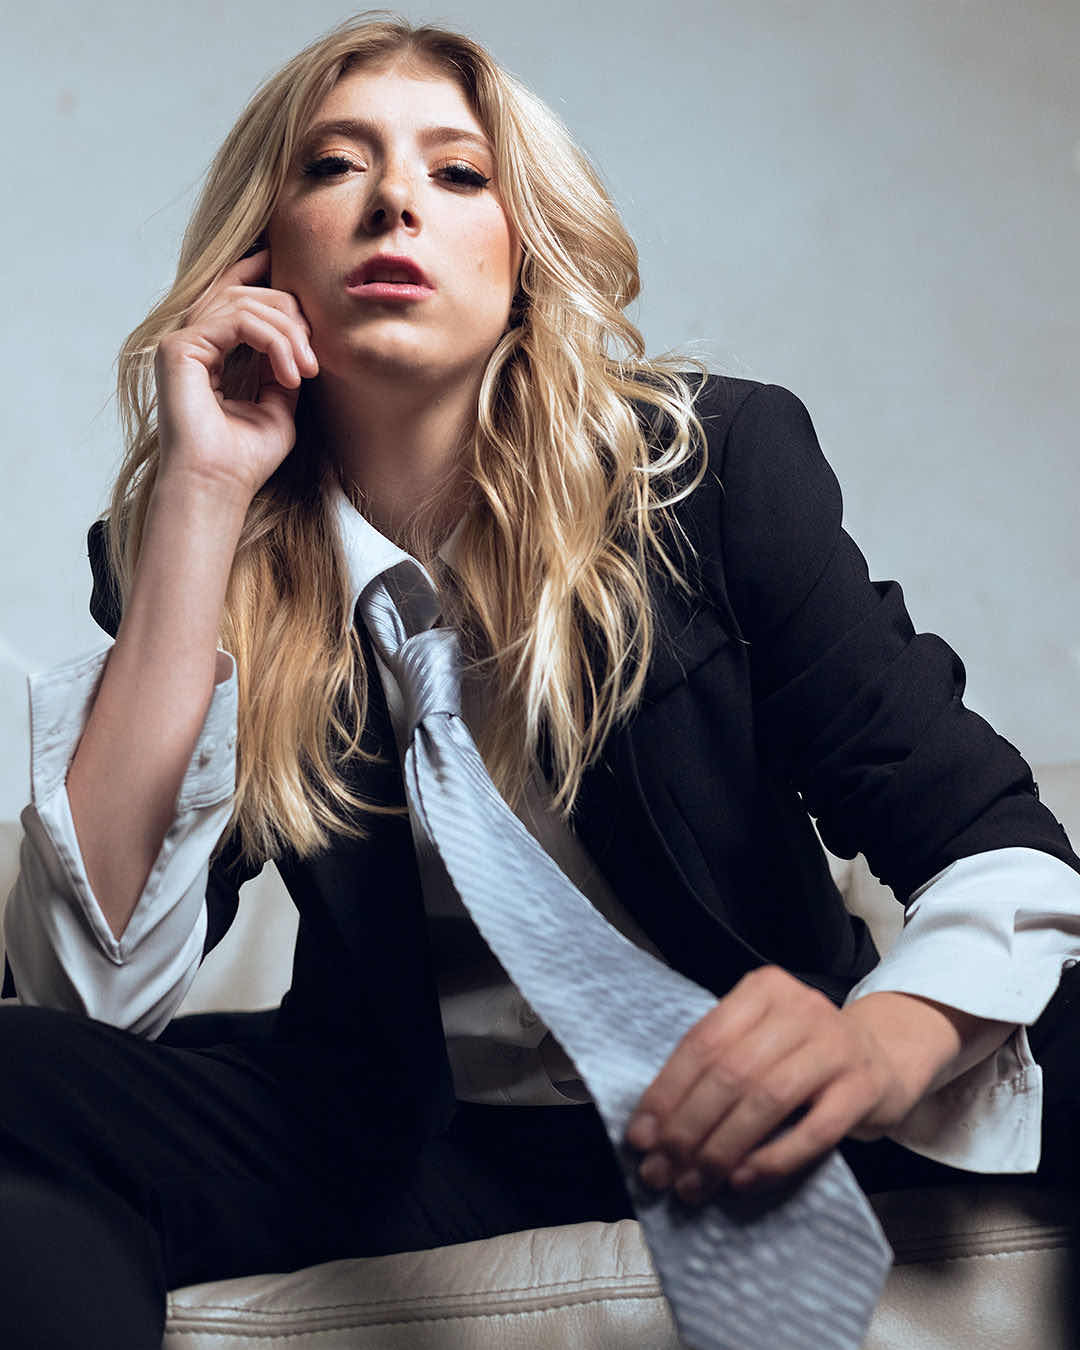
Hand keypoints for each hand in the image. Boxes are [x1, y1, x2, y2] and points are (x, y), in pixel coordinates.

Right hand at [154, 248, 318, 502]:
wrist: (219, 486)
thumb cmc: (245, 458)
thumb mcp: (279, 405)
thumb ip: (283, 367)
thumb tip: (299, 338)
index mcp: (209, 352)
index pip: (233, 295)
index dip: (262, 275)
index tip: (304, 286)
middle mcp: (191, 342)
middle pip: (244, 292)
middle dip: (290, 316)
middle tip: (314, 360)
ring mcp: (182, 343)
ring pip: (243, 302)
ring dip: (287, 333)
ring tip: (306, 370)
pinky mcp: (179, 348)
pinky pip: (238, 320)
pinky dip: (273, 342)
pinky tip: (290, 374)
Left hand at [625, 968, 945, 1203]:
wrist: (884, 1055)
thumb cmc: (803, 1054)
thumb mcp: (759, 1040)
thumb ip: (715, 1067)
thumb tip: (652, 1126)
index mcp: (763, 989)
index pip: (702, 1041)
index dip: (666, 1093)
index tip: (640, 1137)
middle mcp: (800, 1008)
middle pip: (730, 1073)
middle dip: (688, 1129)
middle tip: (661, 1171)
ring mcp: (836, 1046)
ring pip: (766, 1100)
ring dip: (722, 1149)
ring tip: (694, 1184)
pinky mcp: (863, 1087)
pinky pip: (813, 1131)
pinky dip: (772, 1159)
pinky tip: (742, 1180)